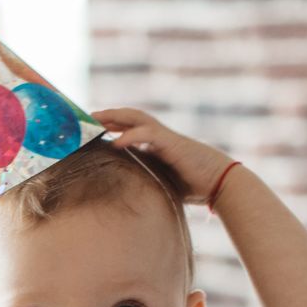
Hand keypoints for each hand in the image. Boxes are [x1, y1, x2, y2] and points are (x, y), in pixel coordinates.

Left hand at [91, 108, 235, 205]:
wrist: (220, 183)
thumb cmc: (195, 186)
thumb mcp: (163, 182)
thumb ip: (146, 178)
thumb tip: (126, 191)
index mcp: (156, 144)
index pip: (129, 127)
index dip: (111, 124)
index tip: (92, 127)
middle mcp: (159, 136)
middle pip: (129, 117)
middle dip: (108, 115)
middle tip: (86, 117)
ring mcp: (165, 137)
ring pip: (136, 118)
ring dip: (115, 116)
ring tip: (96, 120)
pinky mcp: (171, 144)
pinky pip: (148, 135)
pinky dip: (131, 136)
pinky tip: (116, 142)